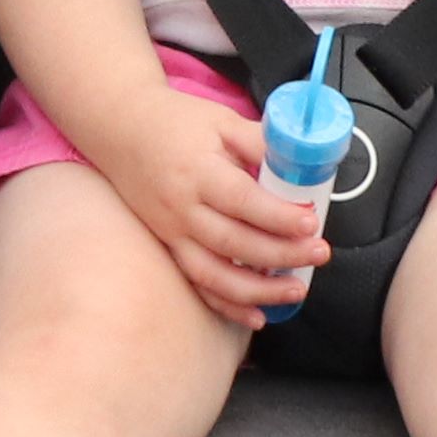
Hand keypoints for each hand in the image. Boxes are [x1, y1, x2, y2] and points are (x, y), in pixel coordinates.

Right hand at [102, 79, 332, 324]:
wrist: (118, 129)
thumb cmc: (173, 121)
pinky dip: (227, 305)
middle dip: (282, 255)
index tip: (311, 223)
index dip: (279, 216)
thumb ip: (262, 142)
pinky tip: (256, 316)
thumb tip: (305, 162)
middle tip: (318, 254)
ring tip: (294, 291)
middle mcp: (182, 207)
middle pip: (234, 242)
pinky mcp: (168, 245)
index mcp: (198, 171)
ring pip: (216, 274)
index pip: (242, 201)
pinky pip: (198, 283)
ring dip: (258, 291)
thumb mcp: (221, 120)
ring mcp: (172, 232)